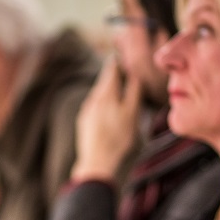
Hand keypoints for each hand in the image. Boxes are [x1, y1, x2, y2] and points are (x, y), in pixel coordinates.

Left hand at [71, 56, 141, 181]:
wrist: (97, 161)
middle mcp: (94, 99)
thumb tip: (134, 77)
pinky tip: (103, 104)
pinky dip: (99, 99)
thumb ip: (133, 93)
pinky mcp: (84, 121)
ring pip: (97, 93)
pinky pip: (93, 104)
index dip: (117, 64)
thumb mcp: (132, 114)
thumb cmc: (118, 139)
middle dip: (110, 73)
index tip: (120, 57)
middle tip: (115, 65)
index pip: (112, 72)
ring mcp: (87, 111)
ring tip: (111, 83)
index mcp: (107, 94)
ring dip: (104, 86)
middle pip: (103, 81)